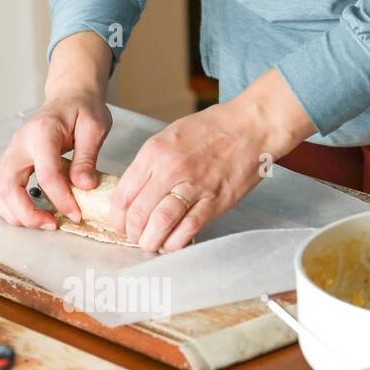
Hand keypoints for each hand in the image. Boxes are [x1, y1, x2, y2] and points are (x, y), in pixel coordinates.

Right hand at [0, 32, 112, 228]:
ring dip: (14, 213)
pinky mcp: (8, 161)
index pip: (46, 173)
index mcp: (42, 132)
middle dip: (27, 213)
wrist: (69, 96)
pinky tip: (27, 213)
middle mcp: (19, 143)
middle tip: (52, 225)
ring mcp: (10, 152)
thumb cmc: (83, 109)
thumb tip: (83, 186)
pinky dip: (6, 206)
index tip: (76, 215)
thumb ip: (87, 157)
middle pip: (7, 185)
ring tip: (42, 222)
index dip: (60, 199)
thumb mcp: (95, 127)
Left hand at [110, 69, 315, 251]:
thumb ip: (150, 163)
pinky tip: (171, 244)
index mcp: (154, 152)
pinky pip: (188, 228)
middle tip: (135, 237)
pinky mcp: (215, 201)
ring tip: (151, 244)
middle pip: (138, 213)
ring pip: (160, 224)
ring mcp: (194, 186)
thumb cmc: (213, 128)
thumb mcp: (170, 136)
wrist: (252, 125)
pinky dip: (176, 242)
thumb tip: (134, 193)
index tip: (120, 224)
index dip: (117, 217)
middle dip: (132, 232)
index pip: (123, 194)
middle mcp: (170, 169)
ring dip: (151, 241)